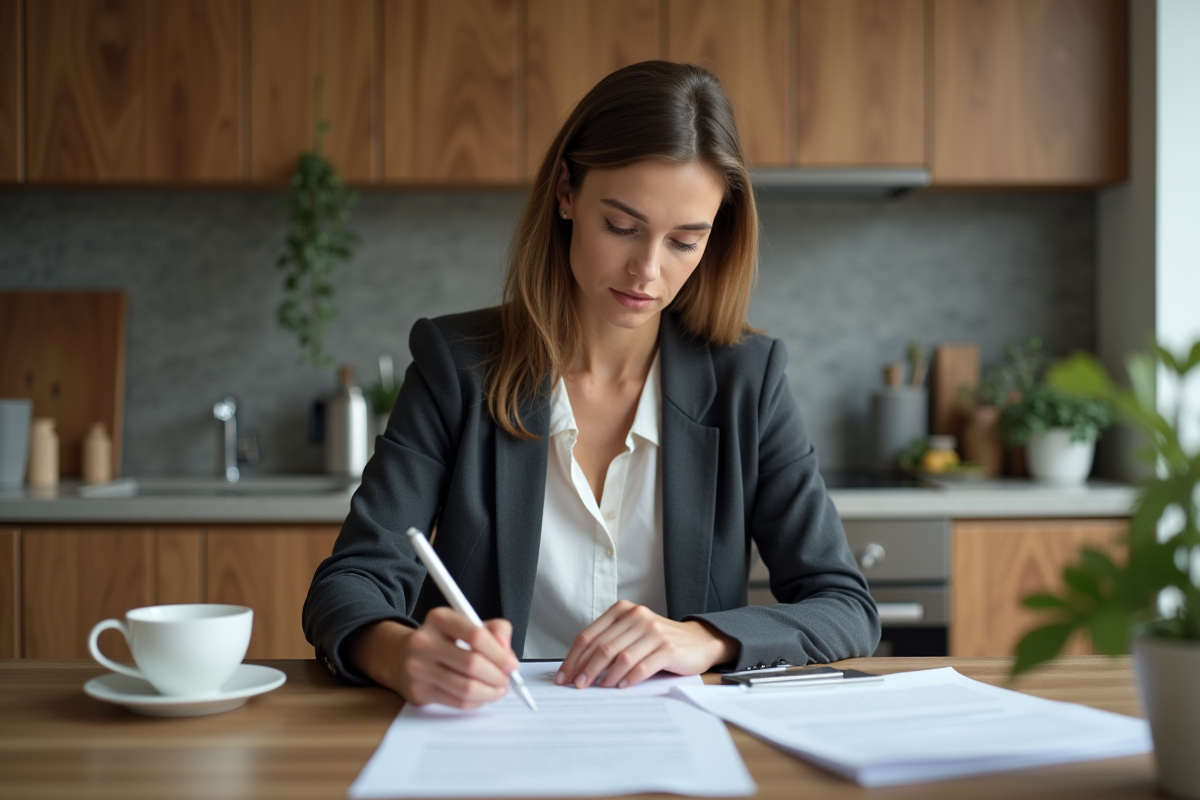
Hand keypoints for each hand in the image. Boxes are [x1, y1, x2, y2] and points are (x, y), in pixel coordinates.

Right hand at [349, 609, 518, 708]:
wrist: (403, 657)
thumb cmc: (444, 641)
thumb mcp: (467, 624)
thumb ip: (495, 630)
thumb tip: (507, 652)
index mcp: (440, 619)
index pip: (476, 635)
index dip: (499, 653)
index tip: (512, 664)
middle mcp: (425, 641)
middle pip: (472, 664)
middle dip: (497, 676)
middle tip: (507, 680)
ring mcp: (418, 667)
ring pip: (465, 687)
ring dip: (490, 692)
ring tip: (498, 690)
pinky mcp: (418, 690)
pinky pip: (457, 702)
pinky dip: (476, 701)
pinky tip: (481, 696)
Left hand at [556, 599, 737, 689]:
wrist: (698, 641)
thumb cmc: (658, 641)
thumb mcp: (632, 634)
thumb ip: (609, 643)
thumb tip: (578, 668)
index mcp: (623, 611)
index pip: (589, 635)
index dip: (573, 658)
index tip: (563, 676)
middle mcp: (637, 617)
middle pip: (602, 646)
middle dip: (585, 669)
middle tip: (577, 686)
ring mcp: (654, 631)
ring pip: (621, 656)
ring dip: (605, 676)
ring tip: (597, 688)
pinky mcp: (669, 647)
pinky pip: (643, 665)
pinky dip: (629, 677)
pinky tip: (621, 686)